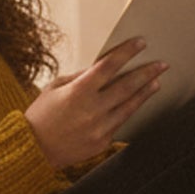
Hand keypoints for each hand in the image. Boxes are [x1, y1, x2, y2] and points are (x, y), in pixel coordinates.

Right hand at [25, 39, 166, 169]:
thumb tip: (103, 67)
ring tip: (156, 82)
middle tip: (161, 64)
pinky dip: (130, 111)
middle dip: (147, 73)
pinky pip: (121, 123)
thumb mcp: (55, 87)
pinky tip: (137, 103)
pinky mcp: (102, 142)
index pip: (109, 66)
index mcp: (78, 92)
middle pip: (127, 86)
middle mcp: (92, 110)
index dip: (127, 53)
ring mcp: (99, 128)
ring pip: (130, 107)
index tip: (141, 43)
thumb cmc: (41, 115)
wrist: (32, 150)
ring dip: (145, 93)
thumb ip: (80, 77)